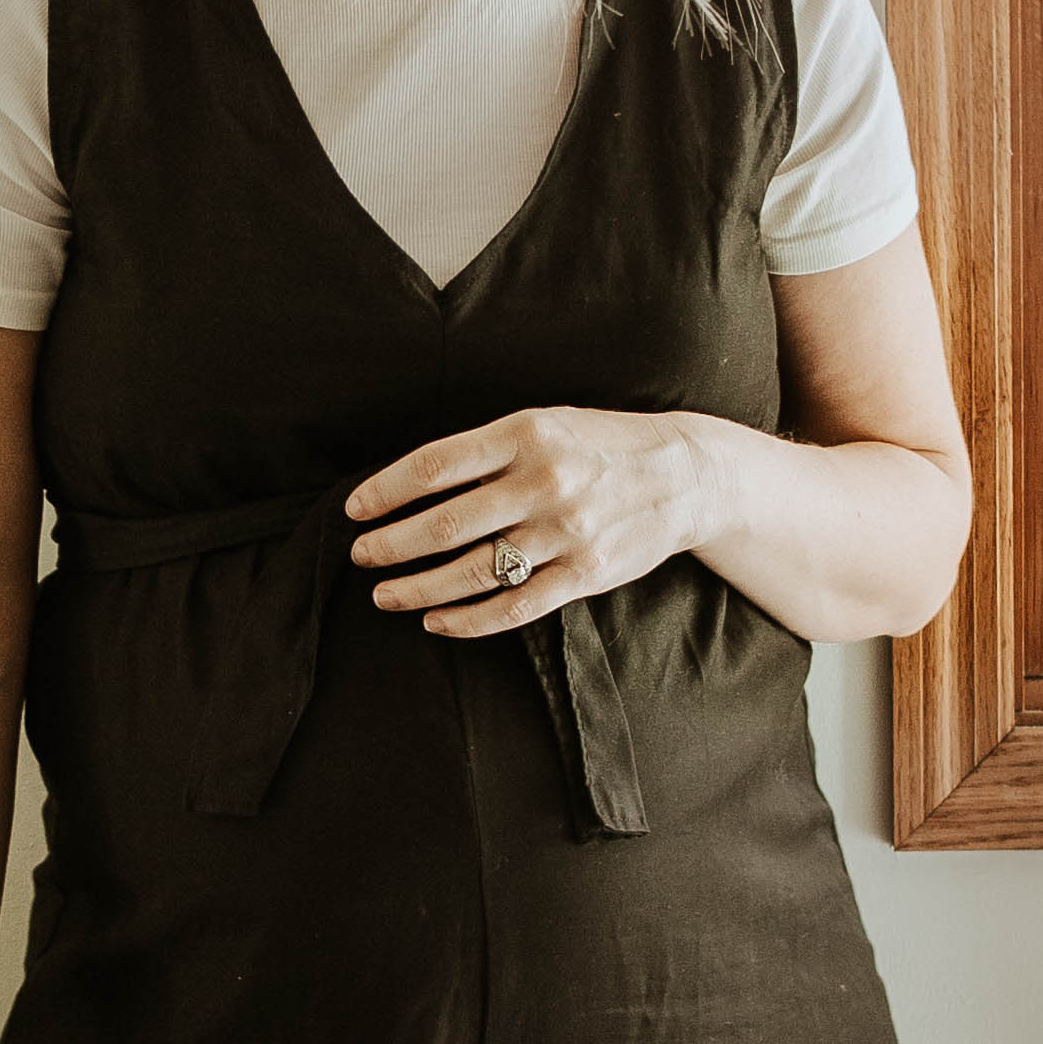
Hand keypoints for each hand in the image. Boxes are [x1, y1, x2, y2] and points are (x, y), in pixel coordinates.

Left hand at [346, 406, 724, 635]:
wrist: (686, 474)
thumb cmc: (600, 445)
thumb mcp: (546, 423)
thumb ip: (488, 451)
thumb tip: (414, 484)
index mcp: (525, 434)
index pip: (434, 466)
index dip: (385, 490)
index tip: (356, 509)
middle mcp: (543, 482)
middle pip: (444, 524)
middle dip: (390, 546)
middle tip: (361, 556)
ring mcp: (565, 532)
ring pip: (472, 571)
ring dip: (418, 587)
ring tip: (386, 595)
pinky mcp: (585, 574)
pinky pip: (514, 606)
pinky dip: (467, 619)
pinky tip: (436, 620)